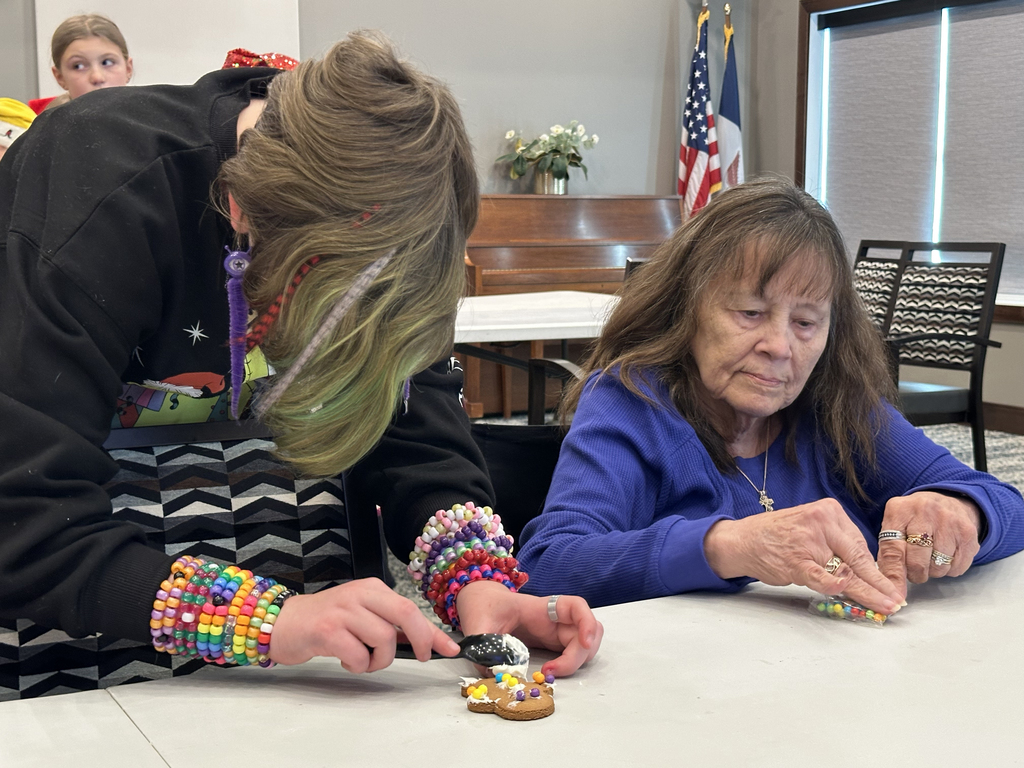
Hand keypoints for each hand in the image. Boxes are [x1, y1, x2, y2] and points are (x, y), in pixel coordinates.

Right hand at [269, 577, 459, 672]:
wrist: (283, 623)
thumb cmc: (327, 621)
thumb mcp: (361, 614)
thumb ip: (389, 624)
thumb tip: (425, 641)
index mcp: (372, 588)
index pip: (411, 608)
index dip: (433, 631)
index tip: (450, 647)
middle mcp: (361, 594)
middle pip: (406, 615)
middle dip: (421, 640)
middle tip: (419, 657)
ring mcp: (344, 611)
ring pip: (384, 640)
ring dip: (378, 660)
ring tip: (362, 658)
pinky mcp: (328, 630)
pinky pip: (360, 656)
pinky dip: (358, 665)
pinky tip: (345, 659)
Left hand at [456, 580, 602, 676]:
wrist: (480, 604)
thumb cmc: (483, 607)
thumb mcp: (479, 625)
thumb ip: (485, 647)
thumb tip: (496, 674)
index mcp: (540, 608)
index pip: (575, 606)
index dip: (586, 623)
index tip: (584, 642)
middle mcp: (554, 619)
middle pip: (586, 632)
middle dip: (578, 655)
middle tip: (552, 671)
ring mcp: (555, 631)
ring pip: (583, 645)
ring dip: (576, 662)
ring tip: (550, 672)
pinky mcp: (552, 643)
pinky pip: (571, 653)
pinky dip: (568, 666)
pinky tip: (548, 671)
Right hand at [704, 498, 902, 613]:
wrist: (743, 540)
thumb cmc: (778, 536)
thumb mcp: (811, 529)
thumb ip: (835, 544)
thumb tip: (865, 575)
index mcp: (830, 512)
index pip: (859, 545)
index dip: (876, 570)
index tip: (890, 586)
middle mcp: (822, 522)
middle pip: (858, 557)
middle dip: (879, 583)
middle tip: (896, 600)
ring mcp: (809, 541)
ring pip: (845, 571)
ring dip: (866, 593)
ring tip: (884, 606)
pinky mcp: (796, 560)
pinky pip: (820, 576)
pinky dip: (833, 584)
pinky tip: (847, 590)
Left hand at [876, 491, 981, 599]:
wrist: (948, 502)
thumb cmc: (914, 520)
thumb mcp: (895, 527)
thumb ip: (889, 555)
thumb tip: (893, 590)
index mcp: (899, 510)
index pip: (893, 549)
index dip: (894, 574)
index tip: (895, 592)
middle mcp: (925, 511)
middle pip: (917, 561)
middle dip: (915, 574)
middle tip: (915, 571)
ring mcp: (949, 521)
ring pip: (938, 566)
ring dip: (933, 571)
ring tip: (930, 559)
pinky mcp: (968, 533)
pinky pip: (957, 567)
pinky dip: (950, 569)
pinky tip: (946, 556)